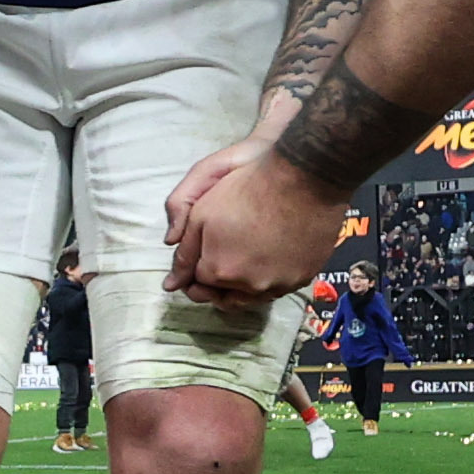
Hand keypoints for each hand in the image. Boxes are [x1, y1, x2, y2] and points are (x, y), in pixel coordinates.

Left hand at [167, 144, 347, 306]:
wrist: (303, 177)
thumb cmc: (248, 187)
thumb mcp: (201, 211)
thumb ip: (185, 251)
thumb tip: (171, 283)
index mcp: (218, 270)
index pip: (197, 282)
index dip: (194, 269)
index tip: (199, 256)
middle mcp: (248, 286)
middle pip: (224, 295)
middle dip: (215, 283)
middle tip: (217, 260)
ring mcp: (279, 284)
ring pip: (252, 296)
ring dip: (242, 285)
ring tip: (240, 261)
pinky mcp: (303, 277)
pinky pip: (280, 287)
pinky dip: (269, 279)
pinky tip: (267, 260)